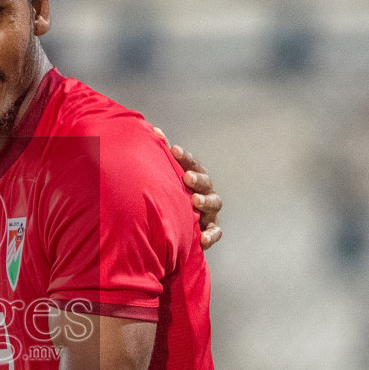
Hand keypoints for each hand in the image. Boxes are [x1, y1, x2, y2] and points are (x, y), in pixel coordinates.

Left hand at [152, 127, 222, 249]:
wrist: (176, 225)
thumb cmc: (171, 196)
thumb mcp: (167, 178)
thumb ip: (162, 156)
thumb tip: (154, 130)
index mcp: (194, 176)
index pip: (191, 164)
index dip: (184, 157)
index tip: (174, 150)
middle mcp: (205, 191)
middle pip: (205, 182)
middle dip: (197, 178)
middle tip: (187, 177)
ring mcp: (209, 210)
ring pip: (213, 203)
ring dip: (205, 201)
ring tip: (195, 201)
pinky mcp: (211, 229)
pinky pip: (215, 232)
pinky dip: (211, 235)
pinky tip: (203, 239)